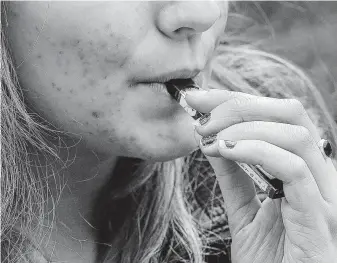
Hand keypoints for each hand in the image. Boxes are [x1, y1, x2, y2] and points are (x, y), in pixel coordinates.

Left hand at [186, 89, 336, 262]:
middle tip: (201, 116)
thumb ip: (234, 177)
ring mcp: (326, 196)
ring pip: (294, 134)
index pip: (278, 116)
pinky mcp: (321, 217)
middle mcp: (321, 176)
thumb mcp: (245, 211)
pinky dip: (256, 151)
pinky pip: (294, 169)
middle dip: (239, 104)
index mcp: (304, 170)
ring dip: (244, 126)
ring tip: (209, 137)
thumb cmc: (268, 262)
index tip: (198, 99)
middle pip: (290, 113)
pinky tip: (225, 151)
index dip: (236, 100)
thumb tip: (214, 140)